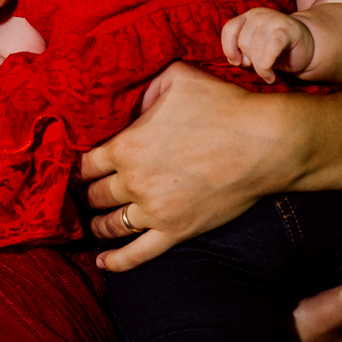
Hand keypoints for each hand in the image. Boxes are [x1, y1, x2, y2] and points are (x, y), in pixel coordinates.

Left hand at [82, 62, 294, 270]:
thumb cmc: (224, 106)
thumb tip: (129, 99)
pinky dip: (115, 261)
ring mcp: (154, 210)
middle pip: (94, 195)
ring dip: (96, 223)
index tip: (76, 169)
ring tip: (92, 222)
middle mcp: (133, 181)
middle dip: (85, 194)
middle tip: (82, 194)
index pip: (85, 163)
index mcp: (127, 145)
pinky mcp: (176, 231)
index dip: (77, 167)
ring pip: (110, 224)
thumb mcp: (177, 79)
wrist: (265, 143)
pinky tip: (102, 261)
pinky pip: (137, 254)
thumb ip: (145, 87)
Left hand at [221, 7, 313, 82]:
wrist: (306, 46)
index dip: (229, 48)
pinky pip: (273, 44)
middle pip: (243, 41)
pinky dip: (268, 57)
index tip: (237, 62)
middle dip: (249, 60)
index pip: (229, 29)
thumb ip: (241, 54)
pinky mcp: (288, 29)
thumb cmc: (276, 50)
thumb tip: (235, 61)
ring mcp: (273, 19)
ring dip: (260, 67)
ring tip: (268, 76)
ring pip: (256, 46)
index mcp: (247, 18)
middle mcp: (258, 15)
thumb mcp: (254, 50)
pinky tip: (268, 69)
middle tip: (260, 68)